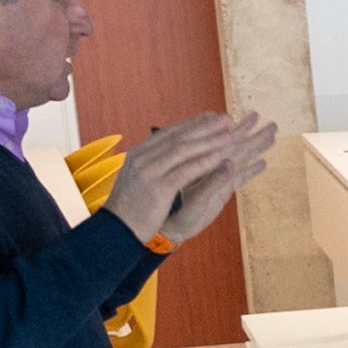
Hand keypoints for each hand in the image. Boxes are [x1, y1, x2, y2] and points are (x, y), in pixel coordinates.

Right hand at [108, 112, 263, 238]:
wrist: (116, 231)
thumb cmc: (130, 208)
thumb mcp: (138, 179)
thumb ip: (150, 163)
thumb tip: (162, 151)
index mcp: (138, 154)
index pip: (169, 133)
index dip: (193, 123)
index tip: (212, 116)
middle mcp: (142, 158)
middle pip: (178, 136)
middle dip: (205, 126)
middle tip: (227, 118)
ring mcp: (149, 171)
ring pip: (184, 150)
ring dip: (209, 140)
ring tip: (231, 134)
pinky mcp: (158, 188)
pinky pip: (186, 170)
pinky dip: (206, 162)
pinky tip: (223, 158)